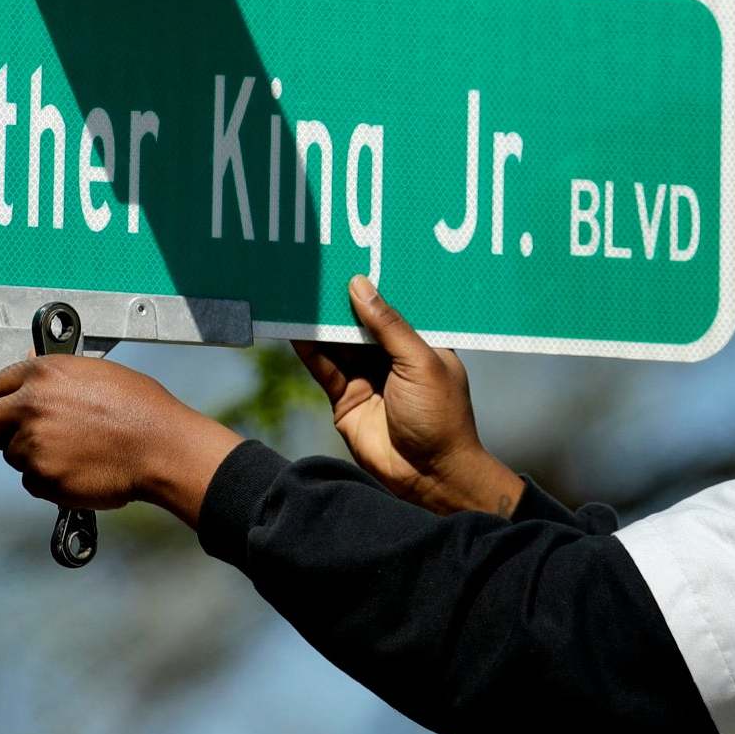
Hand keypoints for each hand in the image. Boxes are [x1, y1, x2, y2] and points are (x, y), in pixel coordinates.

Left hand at [0, 355, 243, 527]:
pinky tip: (76, 468)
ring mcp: (32, 445)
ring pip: (12, 455)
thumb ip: (56, 376)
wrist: (160, 448)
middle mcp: (30, 407)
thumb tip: (34, 372)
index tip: (9, 408)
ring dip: (32, 456)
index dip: (4, 398)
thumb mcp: (97, 373)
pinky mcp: (41, 478)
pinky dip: (48, 480)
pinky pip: (31, 481)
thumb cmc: (140, 409)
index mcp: (43, 374)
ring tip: (70, 451)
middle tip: (17, 435)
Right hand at [293, 276, 522, 516]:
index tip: (351, 258)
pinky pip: (324, 368)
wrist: (429, 475)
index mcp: (421, 343)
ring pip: (338, 343)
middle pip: (360, 322)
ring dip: (321, 322)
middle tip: (317, 270)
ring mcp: (367, 377)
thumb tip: (359, 285)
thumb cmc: (440, 416)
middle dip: (341, 300)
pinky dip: (309, 349)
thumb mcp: (419, 362)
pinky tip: (294, 328)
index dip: (374, 285)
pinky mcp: (346, 399)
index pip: (393, 306)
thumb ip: (388, 325)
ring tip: (298, 292)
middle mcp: (392, 357)